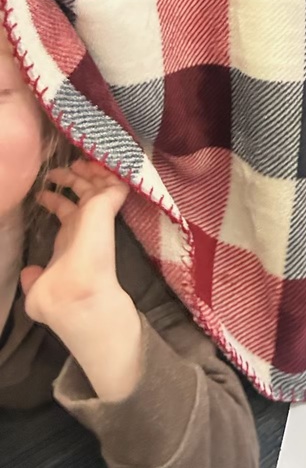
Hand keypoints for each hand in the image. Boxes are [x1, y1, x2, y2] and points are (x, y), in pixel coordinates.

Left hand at [21, 159, 143, 401]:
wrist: (85, 307)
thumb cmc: (66, 308)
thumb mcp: (37, 296)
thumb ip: (34, 280)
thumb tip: (29, 271)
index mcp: (68, 244)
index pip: (65, 214)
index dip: (56, 199)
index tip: (48, 188)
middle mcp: (84, 230)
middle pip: (83, 194)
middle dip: (75, 178)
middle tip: (68, 164)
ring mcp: (97, 220)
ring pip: (98, 185)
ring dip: (91, 171)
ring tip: (83, 159)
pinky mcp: (105, 212)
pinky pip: (113, 187)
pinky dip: (114, 175)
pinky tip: (112, 165)